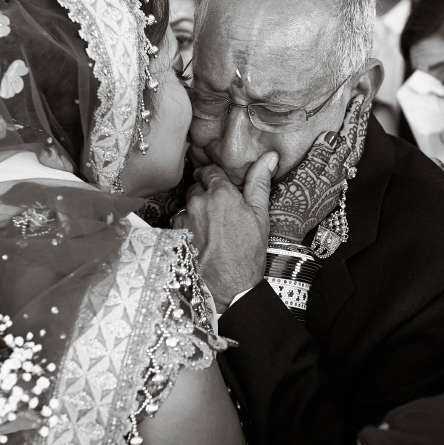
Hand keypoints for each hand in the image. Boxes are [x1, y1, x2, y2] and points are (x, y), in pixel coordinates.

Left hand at [174, 152, 278, 310]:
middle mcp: (198, 201)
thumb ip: (259, 183)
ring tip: (211, 231)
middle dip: (206, 195)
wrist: (229, 287)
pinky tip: (201, 240)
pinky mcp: (174, 233)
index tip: (220, 186)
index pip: (210, 171)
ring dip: (196, 212)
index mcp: (221, 193)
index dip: (215, 179)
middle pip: (197, 188)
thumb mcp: (260, 216)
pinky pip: (179, 221)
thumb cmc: (248, 253)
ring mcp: (184, 217)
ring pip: (187, 205)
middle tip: (220, 214)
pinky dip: (188, 227)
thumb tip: (269, 157)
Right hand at [268, 98, 370, 241]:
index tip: (358, 101)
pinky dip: (348, 150)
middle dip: (358, 124)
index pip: (347, 140)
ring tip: (358, 118)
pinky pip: (345, 166)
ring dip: (355, 136)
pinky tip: (346, 144)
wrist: (284, 235)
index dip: (353, 120)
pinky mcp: (330, 193)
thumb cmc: (283, 207)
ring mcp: (334, 187)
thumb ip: (317, 157)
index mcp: (330, 172)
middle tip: (362, 103)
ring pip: (350, 156)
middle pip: (353, 146)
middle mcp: (337, 179)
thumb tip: (332, 136)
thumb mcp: (298, 179)